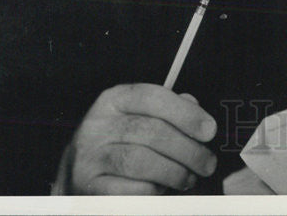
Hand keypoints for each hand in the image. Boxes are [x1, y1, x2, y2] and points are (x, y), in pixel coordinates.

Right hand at [53, 83, 216, 194]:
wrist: (78, 173)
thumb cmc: (118, 142)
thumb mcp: (137, 116)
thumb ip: (167, 109)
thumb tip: (193, 107)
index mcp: (114, 100)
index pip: (152, 97)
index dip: (185, 113)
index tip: (209, 130)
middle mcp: (98, 125)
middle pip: (151, 131)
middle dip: (188, 149)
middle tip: (207, 162)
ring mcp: (89, 156)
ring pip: (141, 161)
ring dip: (175, 172)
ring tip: (189, 177)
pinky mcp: (88, 186)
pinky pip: (129, 189)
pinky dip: (154, 190)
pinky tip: (164, 189)